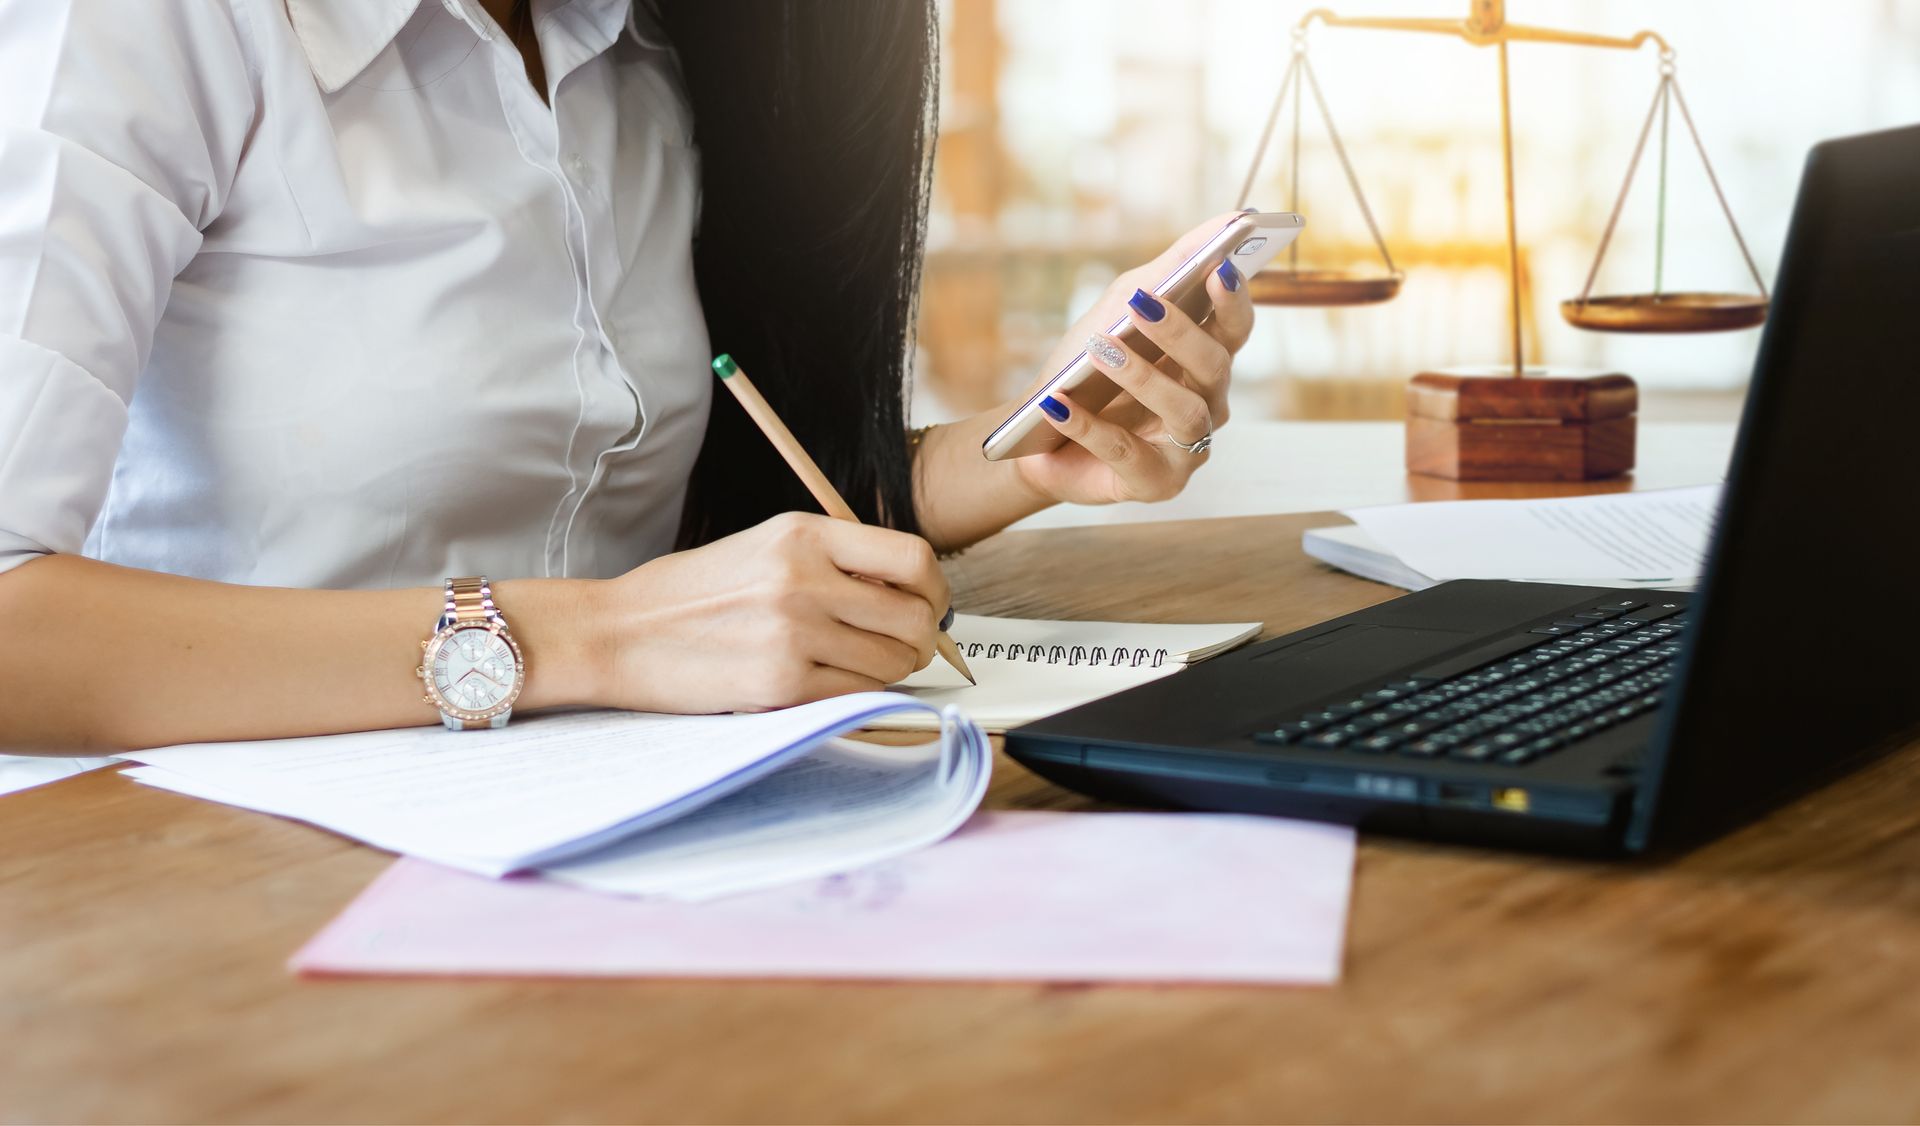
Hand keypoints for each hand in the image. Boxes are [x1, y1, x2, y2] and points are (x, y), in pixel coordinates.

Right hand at [585, 513, 947, 712]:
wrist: (619, 634)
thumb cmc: (690, 594)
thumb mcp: (763, 546)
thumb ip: (832, 559)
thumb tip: (908, 592)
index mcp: (802, 534)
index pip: (913, 557)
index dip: (936, 589)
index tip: (931, 605)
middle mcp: (803, 579)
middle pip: (914, 617)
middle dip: (922, 641)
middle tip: (906, 649)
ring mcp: (793, 634)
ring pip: (892, 663)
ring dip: (890, 672)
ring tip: (858, 667)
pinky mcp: (781, 686)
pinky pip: (856, 696)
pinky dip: (858, 697)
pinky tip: (833, 686)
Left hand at [1012, 213, 1254, 505]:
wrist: (1040, 436)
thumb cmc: (1089, 369)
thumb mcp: (1120, 310)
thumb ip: (1170, 270)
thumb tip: (1226, 220)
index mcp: (1209, 362)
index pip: (1236, 327)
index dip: (1233, 299)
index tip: (1221, 267)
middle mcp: (1209, 405)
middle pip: (1214, 366)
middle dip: (1179, 333)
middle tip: (1142, 304)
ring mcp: (1188, 449)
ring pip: (1184, 410)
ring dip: (1141, 376)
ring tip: (1100, 350)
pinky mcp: (1155, 484)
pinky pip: (1127, 454)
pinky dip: (1089, 426)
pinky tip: (1058, 404)